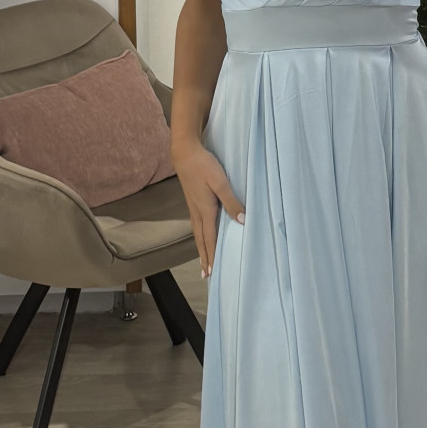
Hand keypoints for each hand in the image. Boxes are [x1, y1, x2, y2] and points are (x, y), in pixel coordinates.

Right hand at [173, 140, 245, 277]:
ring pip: (197, 233)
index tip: (212, 272)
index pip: (209, 238)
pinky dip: (199, 236)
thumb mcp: (220, 182)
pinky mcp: (192, 200)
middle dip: (204, 257)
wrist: (184, 152)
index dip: (211, 256)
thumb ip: (232, 202)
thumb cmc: (203, 165)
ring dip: (201, 248)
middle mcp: (197, 212)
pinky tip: (202, 236)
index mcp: (205, 210)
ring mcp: (193, 206)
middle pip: (201, 240)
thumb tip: (242, 221)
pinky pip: (196, 224)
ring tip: (203, 261)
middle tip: (206, 275)